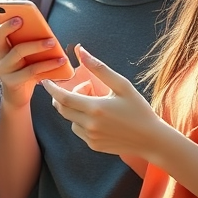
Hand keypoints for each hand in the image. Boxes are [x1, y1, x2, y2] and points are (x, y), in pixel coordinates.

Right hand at [0, 17, 70, 107]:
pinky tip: (60, 61)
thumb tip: (44, 30)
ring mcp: (2, 70)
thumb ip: (27, 42)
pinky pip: (31, 70)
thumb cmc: (24, 69)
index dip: (6, 23)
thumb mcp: (25, 55)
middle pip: (0, 37)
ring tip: (53, 42)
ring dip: (37, 45)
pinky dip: (48, 64)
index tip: (19, 16)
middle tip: (26, 21)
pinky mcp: (11, 82)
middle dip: (11, 27)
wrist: (18, 95)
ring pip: (18, 52)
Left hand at [41, 44, 165, 157]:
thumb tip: (81, 52)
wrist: (152, 140)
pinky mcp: (94, 146)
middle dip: (64, 96)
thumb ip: (99, 68)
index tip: (46, 81)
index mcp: (95, 108)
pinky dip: (82, 121)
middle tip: (82, 89)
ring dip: (76, 109)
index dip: (52, 89)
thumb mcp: (122, 86)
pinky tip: (100, 117)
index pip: (63, 97)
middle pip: (62, 109)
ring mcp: (91, 137)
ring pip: (71, 120)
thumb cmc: (139, 109)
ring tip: (97, 103)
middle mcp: (90, 125)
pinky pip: (79, 130)